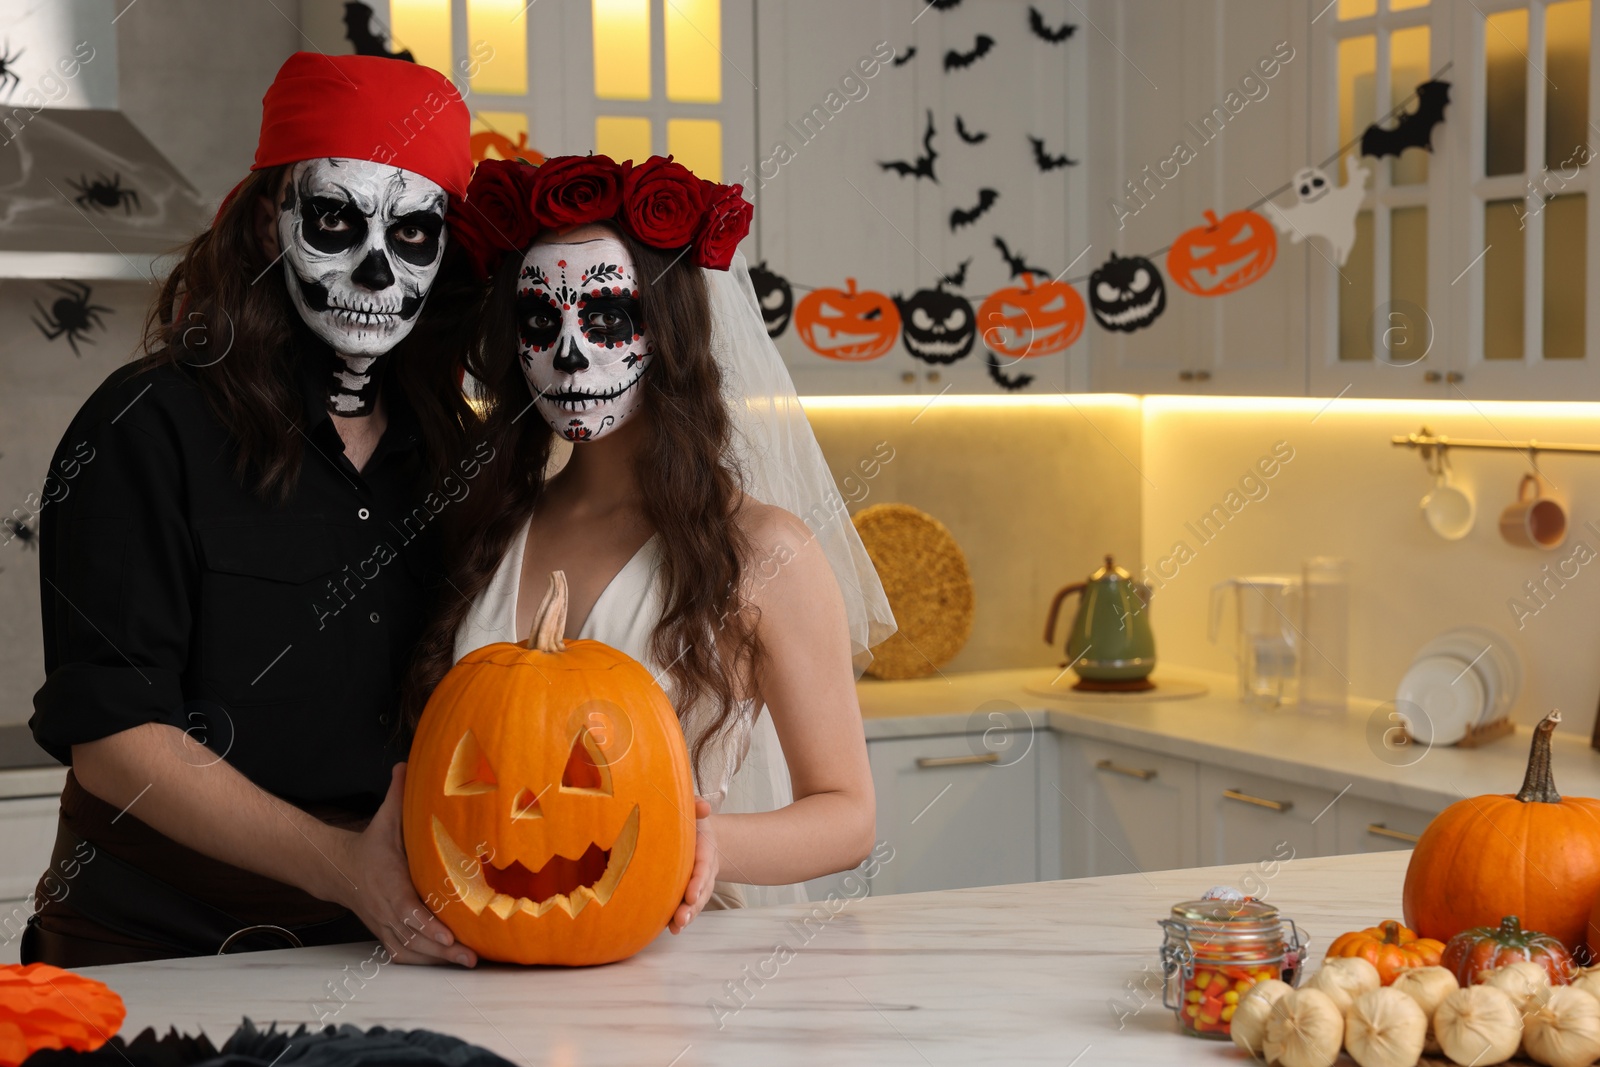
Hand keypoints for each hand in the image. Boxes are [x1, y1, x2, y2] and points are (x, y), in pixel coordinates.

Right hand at [331, 763, 476, 966]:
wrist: (340, 870)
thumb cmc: (372, 845)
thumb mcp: (384, 819)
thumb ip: (397, 796)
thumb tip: (405, 763)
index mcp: (389, 885)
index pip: (408, 911)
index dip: (427, 925)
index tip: (448, 935)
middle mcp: (385, 911)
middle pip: (414, 938)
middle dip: (442, 951)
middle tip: (470, 958)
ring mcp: (384, 926)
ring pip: (411, 951)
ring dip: (438, 961)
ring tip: (467, 963)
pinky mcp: (385, 934)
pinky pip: (404, 954)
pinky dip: (424, 962)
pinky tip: (447, 964)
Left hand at [669, 798, 716, 933]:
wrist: (700, 836)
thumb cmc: (693, 824)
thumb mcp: (695, 812)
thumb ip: (697, 807)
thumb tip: (702, 806)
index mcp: (705, 852)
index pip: (703, 869)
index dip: (698, 883)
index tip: (691, 895)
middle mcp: (703, 872)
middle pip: (701, 892)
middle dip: (692, 907)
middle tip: (681, 918)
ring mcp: (695, 884)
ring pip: (694, 903)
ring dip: (687, 916)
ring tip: (676, 926)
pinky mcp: (685, 892)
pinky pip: (685, 907)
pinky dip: (678, 920)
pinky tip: (670, 929)